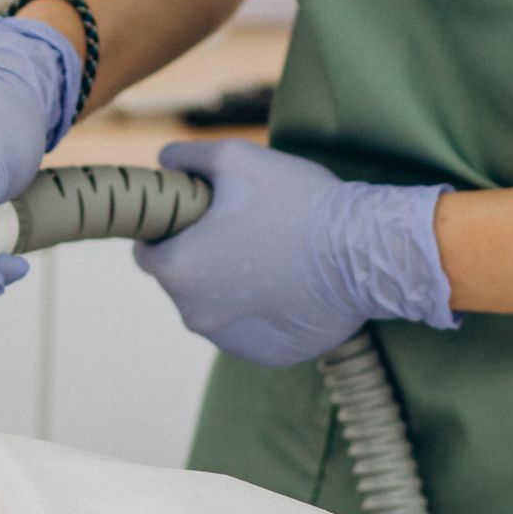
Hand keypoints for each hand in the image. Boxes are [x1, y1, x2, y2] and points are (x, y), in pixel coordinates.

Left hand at [132, 134, 457, 365]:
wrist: (365, 251)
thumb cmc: (297, 201)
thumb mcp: (233, 157)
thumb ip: (187, 157)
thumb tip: (163, 161)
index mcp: (178, 270)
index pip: (148, 253)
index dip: (168, 231)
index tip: (195, 219)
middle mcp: (196, 315)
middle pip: (183, 282)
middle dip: (202, 258)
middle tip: (241, 232)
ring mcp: (232, 341)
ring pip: (217, 308)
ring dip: (231, 288)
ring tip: (271, 257)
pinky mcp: (267, 356)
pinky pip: (250, 330)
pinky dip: (261, 313)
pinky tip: (288, 286)